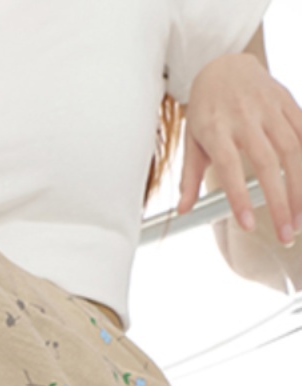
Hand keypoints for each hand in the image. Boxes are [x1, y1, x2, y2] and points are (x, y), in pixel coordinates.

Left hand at [178, 51, 301, 243]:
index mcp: (216, 129)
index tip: (248, 226)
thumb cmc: (206, 110)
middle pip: (267, 162)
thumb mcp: (191, 140)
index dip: (239, 198)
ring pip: (292, 149)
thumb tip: (183, 210)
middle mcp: (244, 117)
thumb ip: (189, 177)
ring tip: (300, 218)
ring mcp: (269, 107)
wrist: (224, 64)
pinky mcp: (286, 101)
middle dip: (280, 201)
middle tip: (285, 234)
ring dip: (300, 187)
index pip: (229, 168)